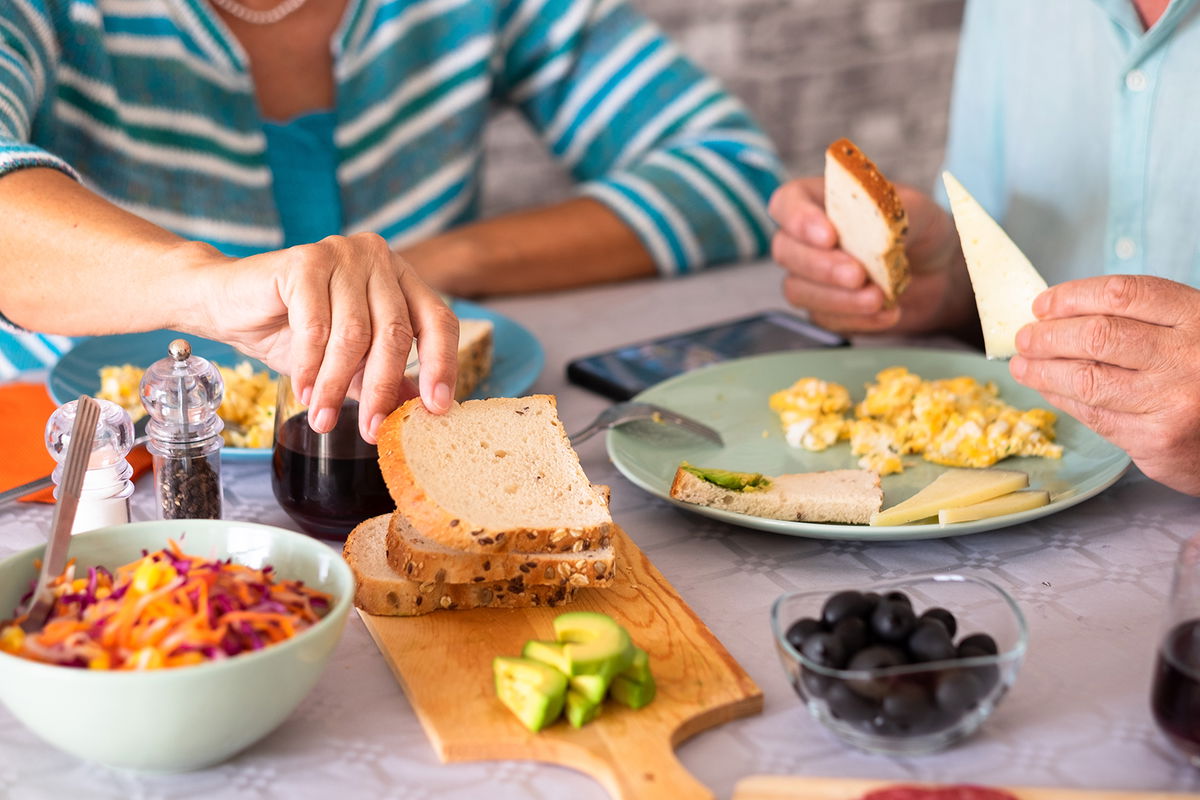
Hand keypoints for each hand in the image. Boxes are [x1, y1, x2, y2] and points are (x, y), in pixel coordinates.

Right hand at [192, 233, 458, 442]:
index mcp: (400, 278)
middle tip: (371, 431)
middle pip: (394, 332)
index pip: (438, 321)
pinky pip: (316, 327)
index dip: (442, 365)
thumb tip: (421, 410)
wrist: (226, 302)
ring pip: (353, 334)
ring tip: (324, 419)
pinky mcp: (304, 261)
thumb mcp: (347, 360)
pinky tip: (305, 392)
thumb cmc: (291, 328)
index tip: (438, 408)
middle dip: (381, 389)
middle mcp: (378, 259)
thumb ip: (383, 377)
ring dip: (337, 385)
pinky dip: (310, 367)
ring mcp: (342, 254)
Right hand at [767, 177, 973, 333]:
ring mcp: (811, 276)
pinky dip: (856, 319)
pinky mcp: (824, 310)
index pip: (787, 203)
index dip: (799, 219)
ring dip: (837, 298)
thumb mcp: (918, 209)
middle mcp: (807, 238)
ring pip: (797, 290)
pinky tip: (888, 313)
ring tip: (879, 298)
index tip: (829, 236)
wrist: (940, 272)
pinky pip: (824, 319)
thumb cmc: (920, 230)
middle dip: (820, 266)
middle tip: (857, 274)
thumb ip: (892, 210)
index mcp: (821, 199)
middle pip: (785, 250)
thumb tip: (873, 221)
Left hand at [1011, 275, 1199, 495]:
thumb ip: (1138, 320)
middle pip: (1097, 336)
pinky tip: (1048, 389)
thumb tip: (1058, 317)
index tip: (1042, 305)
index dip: (1072, 296)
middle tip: (1025, 338)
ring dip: (1043, 371)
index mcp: (1197, 317)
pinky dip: (1062, 399)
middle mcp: (1186, 357)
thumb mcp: (1189, 332)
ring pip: (1087, 379)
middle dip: (1048, 336)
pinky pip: (1093, 415)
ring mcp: (1171, 401)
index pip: (1122, 294)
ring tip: (1023, 366)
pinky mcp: (1156, 439)